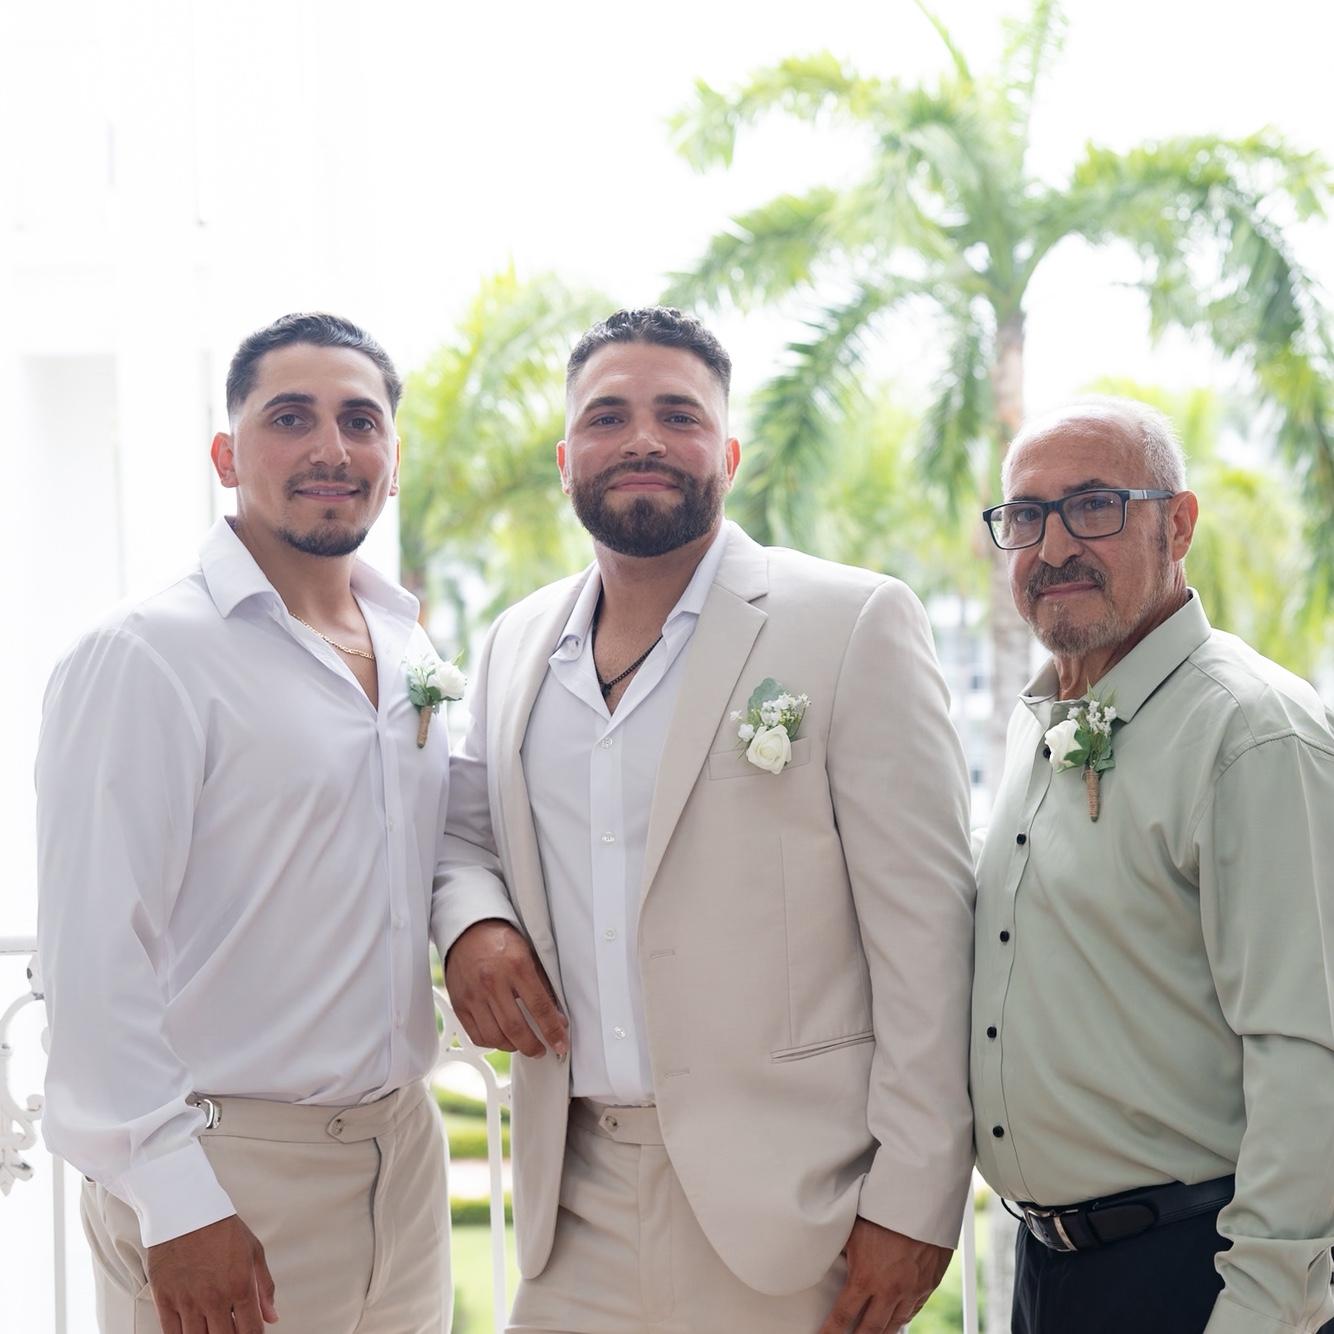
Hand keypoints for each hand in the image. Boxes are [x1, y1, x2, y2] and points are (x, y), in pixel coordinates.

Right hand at [146, 1213, 276, 1333]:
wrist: (186, 1211)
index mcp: (240, 1286)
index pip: (250, 1331)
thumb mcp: (254, 1251)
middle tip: (230, 1331)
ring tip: (211, 1330)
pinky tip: (190, 1333)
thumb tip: (273, 1318)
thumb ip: (264, 1287)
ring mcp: (188, 1301)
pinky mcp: (164, 1300)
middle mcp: (214, 1298)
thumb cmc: (223, 1229)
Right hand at [445, 919, 569, 1057]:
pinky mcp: (460, 1004)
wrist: (468, 929)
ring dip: (513, 1047)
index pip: (540, 1007)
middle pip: (516, 1029)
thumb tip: (556, 1017)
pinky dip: (492, 1043)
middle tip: (542, 1050)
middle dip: (533, 1046)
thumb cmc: (500, 940)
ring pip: (495, 1037)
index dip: (553, 1030)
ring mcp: (474, 995)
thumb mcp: (528, 954)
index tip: (560, 1044)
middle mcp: (493, 982)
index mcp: (516, 966)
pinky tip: (502, 1038)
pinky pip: (476, 1035)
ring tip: (522, 1044)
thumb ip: (542, 986)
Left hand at [817, 1218, 950, 1333]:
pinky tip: (895, 1319)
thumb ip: (845, 1253)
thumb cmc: (883, 1209)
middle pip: (870, 1330)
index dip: (830, 1332)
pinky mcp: (928, 1285)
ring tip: (871, 1333)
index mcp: (865, 1278)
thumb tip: (833, 1259)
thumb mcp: (854, 1231)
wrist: (921, 1201)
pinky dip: (901, 1318)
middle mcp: (888, 1290)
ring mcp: (911, 1291)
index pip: (843, 1316)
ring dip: (881, 1332)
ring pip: (894, 1325)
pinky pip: (913, 1311)